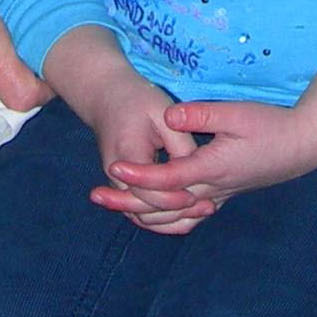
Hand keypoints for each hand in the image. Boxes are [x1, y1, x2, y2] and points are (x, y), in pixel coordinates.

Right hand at [88, 75, 210, 235]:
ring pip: (142, 217)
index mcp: (126, 154)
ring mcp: (117, 184)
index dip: (174, 199)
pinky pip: (141, 211)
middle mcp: (116, 176)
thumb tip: (195, 172)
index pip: (148, 193)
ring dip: (171, 219)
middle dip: (177, 213)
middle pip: (145, 211)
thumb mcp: (163, 113)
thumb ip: (180, 144)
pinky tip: (187, 212)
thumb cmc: (138, 100)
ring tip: (203, 211)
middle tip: (209, 207)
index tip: (198, 195)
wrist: (107, 97)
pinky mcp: (122, 186)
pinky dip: (162, 217)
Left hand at [98, 99, 316, 210]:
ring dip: (141, 210)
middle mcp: (211, 189)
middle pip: (163, 204)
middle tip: (96, 195)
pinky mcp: (222, 194)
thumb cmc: (271, 126)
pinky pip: (186, 212)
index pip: (167, 179)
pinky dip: (164, 214)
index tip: (112, 168)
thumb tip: (169, 113)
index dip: (139, 175)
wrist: (302, 147)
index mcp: (212, 169)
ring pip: (173, 214)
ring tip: (113, 201)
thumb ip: (201, 114)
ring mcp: (217, 195)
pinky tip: (150, 206)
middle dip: (128, 201)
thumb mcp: (236, 113)